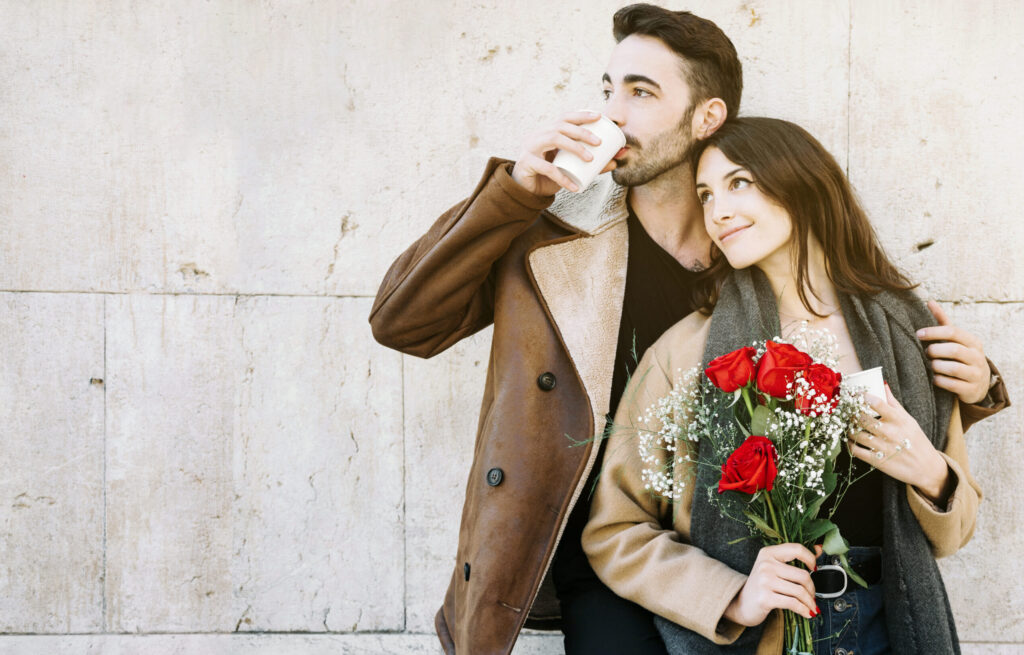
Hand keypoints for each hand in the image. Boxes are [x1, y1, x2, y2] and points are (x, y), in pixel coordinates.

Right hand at [510, 110, 616, 195]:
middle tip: (599, 142)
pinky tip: (575, 186)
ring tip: (590, 158)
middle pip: (561, 126)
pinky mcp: (526, 163)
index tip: (599, 116)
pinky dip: (562, 178)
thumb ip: (590, 163)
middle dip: (582, 131)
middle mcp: (538, 135)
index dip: (581, 115)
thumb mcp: (570, 167)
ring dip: (574, 147)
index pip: (565, 118)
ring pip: (553, 139)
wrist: (526, 190)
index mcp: (547, 131)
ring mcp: (530, 148)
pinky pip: (547, 168)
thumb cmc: (549, 175)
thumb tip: (615, 161)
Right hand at [723, 543, 819, 625]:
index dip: (811, 558)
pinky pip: (793, 603)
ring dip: (809, 602)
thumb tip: (819, 549)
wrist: (742, 603)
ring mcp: (764, 581)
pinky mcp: (765, 598)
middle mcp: (765, 565)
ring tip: (811, 606)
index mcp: (768, 553)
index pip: (796, 549)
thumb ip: (796, 557)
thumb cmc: (762, 584)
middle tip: (812, 595)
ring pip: (800, 591)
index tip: (815, 568)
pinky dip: (804, 610)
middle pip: (802, 575)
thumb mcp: (774, 567)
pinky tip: (807, 613)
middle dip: (812, 589)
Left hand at [848, 385, 950, 503]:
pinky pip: (856, 450)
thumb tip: (883, 385)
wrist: (927, 468)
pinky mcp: (877, 461)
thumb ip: (894, 404)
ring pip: (856, 434)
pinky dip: (849, 444)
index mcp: (899, 420)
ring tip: (848, 424)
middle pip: (862, 418)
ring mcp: (883, 448)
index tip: (855, 393)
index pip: (878, 403)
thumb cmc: (917, 440)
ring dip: (848, 428)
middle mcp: (890, 433)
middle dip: (851, 412)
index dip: (863, 396)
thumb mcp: (909, 420)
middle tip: (847, 410)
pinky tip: (850, 440)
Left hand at [917, 300, 989, 403]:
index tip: (918, 334)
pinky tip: (934, 378)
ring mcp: (976, 374)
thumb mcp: (955, 340)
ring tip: (931, 365)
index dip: (934, 332)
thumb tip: (929, 301)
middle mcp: (977, 357)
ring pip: (952, 368)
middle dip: (935, 351)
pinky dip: (939, 380)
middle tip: (926, 353)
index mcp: (972, 342)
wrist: (978, 384)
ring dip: (936, 366)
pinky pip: (951, 384)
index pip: (953, 332)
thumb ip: (942, 322)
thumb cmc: (960, 356)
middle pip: (953, 350)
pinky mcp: (971, 389)